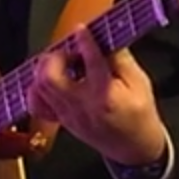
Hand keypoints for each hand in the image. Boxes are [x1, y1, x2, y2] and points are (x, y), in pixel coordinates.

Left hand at [26, 28, 167, 166]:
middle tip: (70, 51)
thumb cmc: (140, 117)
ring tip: (63, 64)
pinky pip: (37, 103)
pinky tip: (53, 81)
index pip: (90, 62)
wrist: (135, 148)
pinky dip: (39, 88)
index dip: (84, 41)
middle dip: (57, 56)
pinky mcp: (61, 120)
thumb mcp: (140, 83)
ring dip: (47, 68)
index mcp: (105, 95)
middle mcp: (81, 106)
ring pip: (40, 86)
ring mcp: (67, 115)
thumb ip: (122, 59)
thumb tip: (107, 39)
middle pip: (50, 76)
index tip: (82, 30)